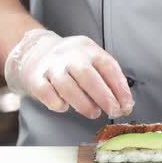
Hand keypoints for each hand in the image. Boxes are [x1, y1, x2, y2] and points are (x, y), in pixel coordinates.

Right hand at [4, 29, 133, 118]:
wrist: (35, 51)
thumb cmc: (71, 62)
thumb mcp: (91, 61)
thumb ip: (107, 80)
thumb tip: (125, 104)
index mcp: (88, 49)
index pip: (108, 66)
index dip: (120, 88)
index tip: (126, 105)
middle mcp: (69, 55)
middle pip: (88, 76)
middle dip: (104, 97)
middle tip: (113, 111)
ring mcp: (51, 67)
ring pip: (67, 86)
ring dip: (83, 104)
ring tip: (93, 113)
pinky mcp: (36, 79)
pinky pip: (47, 93)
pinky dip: (58, 104)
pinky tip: (65, 107)